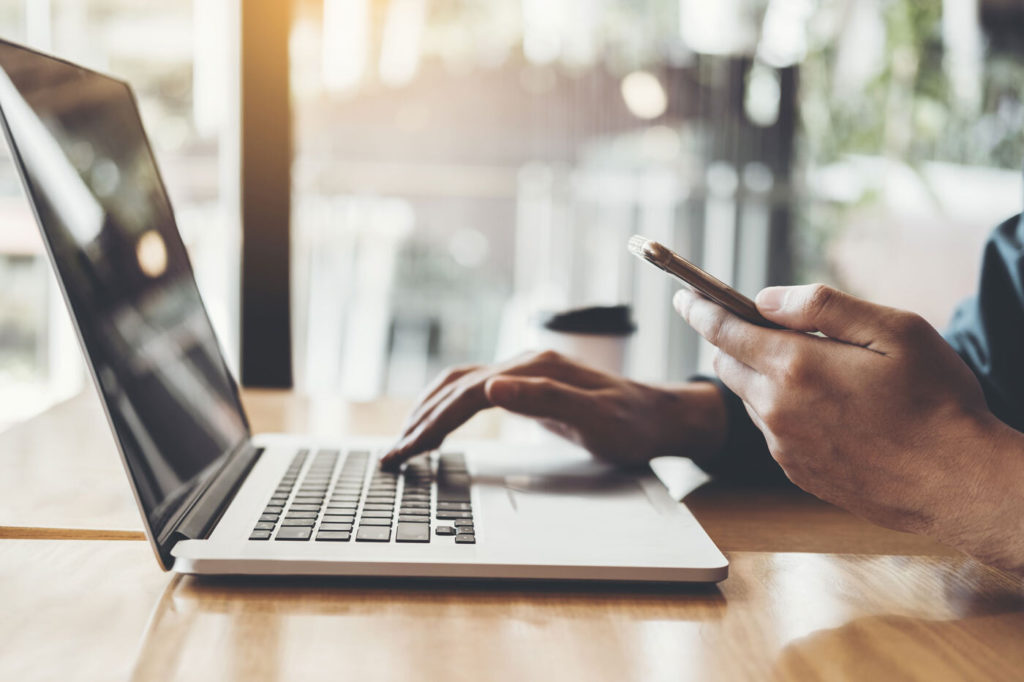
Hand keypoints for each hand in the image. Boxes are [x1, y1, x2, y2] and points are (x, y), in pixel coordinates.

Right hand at [380, 350, 726, 470]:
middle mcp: (523, 363)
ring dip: (426, 411)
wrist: (661, 416)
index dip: (432, 424)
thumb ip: (545, 399)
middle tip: (390, 457)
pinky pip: (473, 392)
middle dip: (418, 422)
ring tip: (402, 442)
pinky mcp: (526, 385)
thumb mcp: (597, 417)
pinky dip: (445, 407)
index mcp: (534, 368)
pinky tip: (435, 424)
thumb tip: (491, 387)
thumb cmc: (634, 423)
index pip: (467, 395)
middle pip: (455, 388)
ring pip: (459, 385)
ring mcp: (523, 372)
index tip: (407, 453)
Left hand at [674, 284, 1023, 571]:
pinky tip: (829, 411)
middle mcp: (777, 409)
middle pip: (728, 365)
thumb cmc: (936, 399)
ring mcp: (783, 446)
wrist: (958, 482)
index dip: (701, 309)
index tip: (684, 296)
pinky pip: (772, 431)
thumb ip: (822, 306)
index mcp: (795, 367)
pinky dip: (783, 411)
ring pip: (751, 399)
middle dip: (734, 341)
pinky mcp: (796, 472)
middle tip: (766, 328)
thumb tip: (765, 299)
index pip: (724, 330)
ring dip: (764, 378)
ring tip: (817, 373)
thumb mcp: (893, 330)